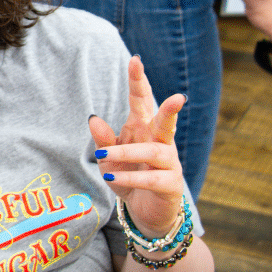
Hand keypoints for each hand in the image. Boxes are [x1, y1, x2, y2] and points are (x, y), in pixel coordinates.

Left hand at [89, 56, 185, 237]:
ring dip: (127, 152)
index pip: (141, 100)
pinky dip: (130, 177)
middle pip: (165, 121)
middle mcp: (159, 141)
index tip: (135, 60)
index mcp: (143, 128)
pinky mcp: (170, 184)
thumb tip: (93, 118)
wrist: (144, 210)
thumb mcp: (109, 157)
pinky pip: (152, 179)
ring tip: (103, 156)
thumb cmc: (127, 175)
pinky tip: (112, 177)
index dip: (138, 81)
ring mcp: (169, 163)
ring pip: (154, 152)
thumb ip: (103, 139)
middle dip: (169, 108)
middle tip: (177, 97)